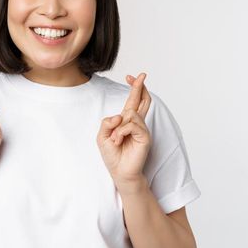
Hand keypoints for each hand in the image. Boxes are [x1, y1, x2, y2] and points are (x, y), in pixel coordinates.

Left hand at [97, 72, 152, 188]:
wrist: (119, 172)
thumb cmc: (112, 155)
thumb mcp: (102, 136)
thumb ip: (107, 122)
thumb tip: (120, 116)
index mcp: (126, 122)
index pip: (133, 101)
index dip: (134, 88)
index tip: (131, 76)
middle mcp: (136, 123)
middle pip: (143, 100)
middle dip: (140, 87)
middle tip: (142, 75)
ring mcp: (142, 130)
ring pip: (130, 114)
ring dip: (118, 127)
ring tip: (115, 139)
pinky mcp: (145, 137)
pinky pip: (132, 125)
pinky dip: (121, 132)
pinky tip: (118, 140)